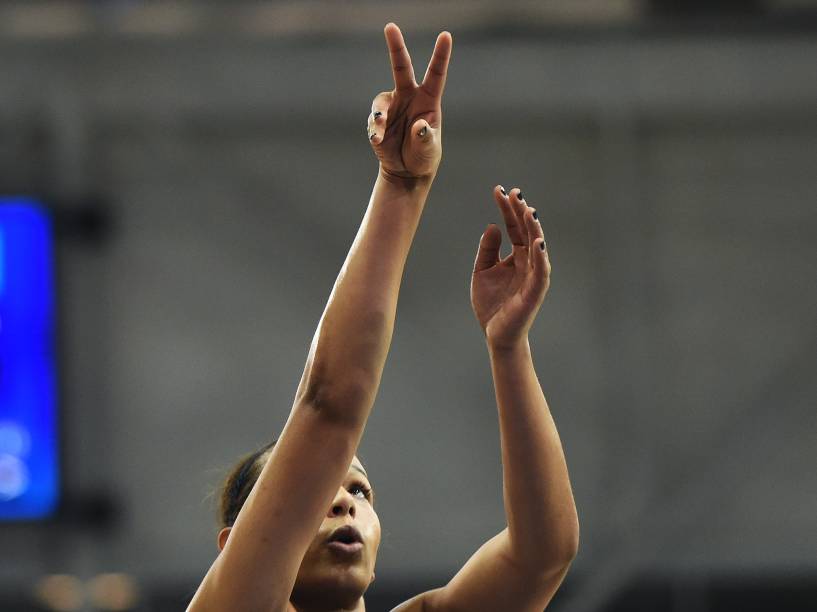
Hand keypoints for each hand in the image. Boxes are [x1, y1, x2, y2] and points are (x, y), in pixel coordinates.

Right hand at [367, 23, 451, 182]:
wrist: (406, 171)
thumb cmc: (424, 156)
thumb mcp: (429, 149)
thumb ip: (425, 137)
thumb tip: (420, 126)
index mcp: (428, 100)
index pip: (436, 74)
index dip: (440, 55)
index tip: (446, 35)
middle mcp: (409, 97)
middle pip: (401, 67)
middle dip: (396, 46)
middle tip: (390, 27)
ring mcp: (392, 107)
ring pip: (381, 100)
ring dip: (378, 114)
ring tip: (379, 131)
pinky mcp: (378, 120)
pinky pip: (373, 121)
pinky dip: (374, 129)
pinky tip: (378, 140)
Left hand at [471, 186, 550, 348]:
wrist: (495, 334)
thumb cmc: (491, 304)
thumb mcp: (482, 271)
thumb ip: (487, 250)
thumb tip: (493, 226)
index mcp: (516, 256)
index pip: (514, 227)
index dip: (507, 209)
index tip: (499, 190)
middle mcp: (528, 262)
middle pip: (527, 231)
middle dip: (521, 212)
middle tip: (514, 193)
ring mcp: (533, 276)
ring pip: (537, 247)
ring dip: (534, 228)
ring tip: (528, 210)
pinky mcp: (535, 291)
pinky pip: (541, 271)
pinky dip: (541, 256)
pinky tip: (538, 241)